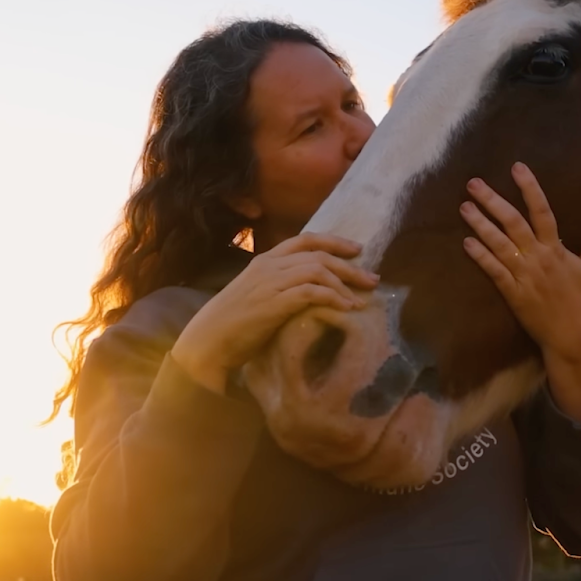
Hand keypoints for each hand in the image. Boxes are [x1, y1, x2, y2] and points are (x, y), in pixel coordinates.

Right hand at [171, 232, 378, 393]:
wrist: (208, 341)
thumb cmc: (232, 323)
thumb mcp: (258, 296)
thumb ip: (281, 288)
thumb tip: (311, 293)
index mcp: (265, 260)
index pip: (305, 240)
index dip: (334, 242)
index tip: (357, 250)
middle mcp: (269, 266)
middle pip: (318, 254)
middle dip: (350, 265)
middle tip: (373, 278)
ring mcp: (271, 282)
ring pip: (318, 270)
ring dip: (345, 283)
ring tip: (362, 298)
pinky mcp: (274, 302)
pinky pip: (312, 292)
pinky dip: (334, 298)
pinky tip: (347, 308)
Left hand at [460, 162, 580, 422]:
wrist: (572, 334)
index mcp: (556, 248)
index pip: (542, 211)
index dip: (529, 188)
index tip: (517, 167)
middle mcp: (538, 257)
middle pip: (513, 222)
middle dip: (493, 201)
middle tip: (473, 183)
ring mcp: (523, 274)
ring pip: (499, 244)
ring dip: (480, 224)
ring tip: (464, 207)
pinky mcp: (512, 292)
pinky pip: (493, 270)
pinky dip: (480, 256)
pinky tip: (466, 242)